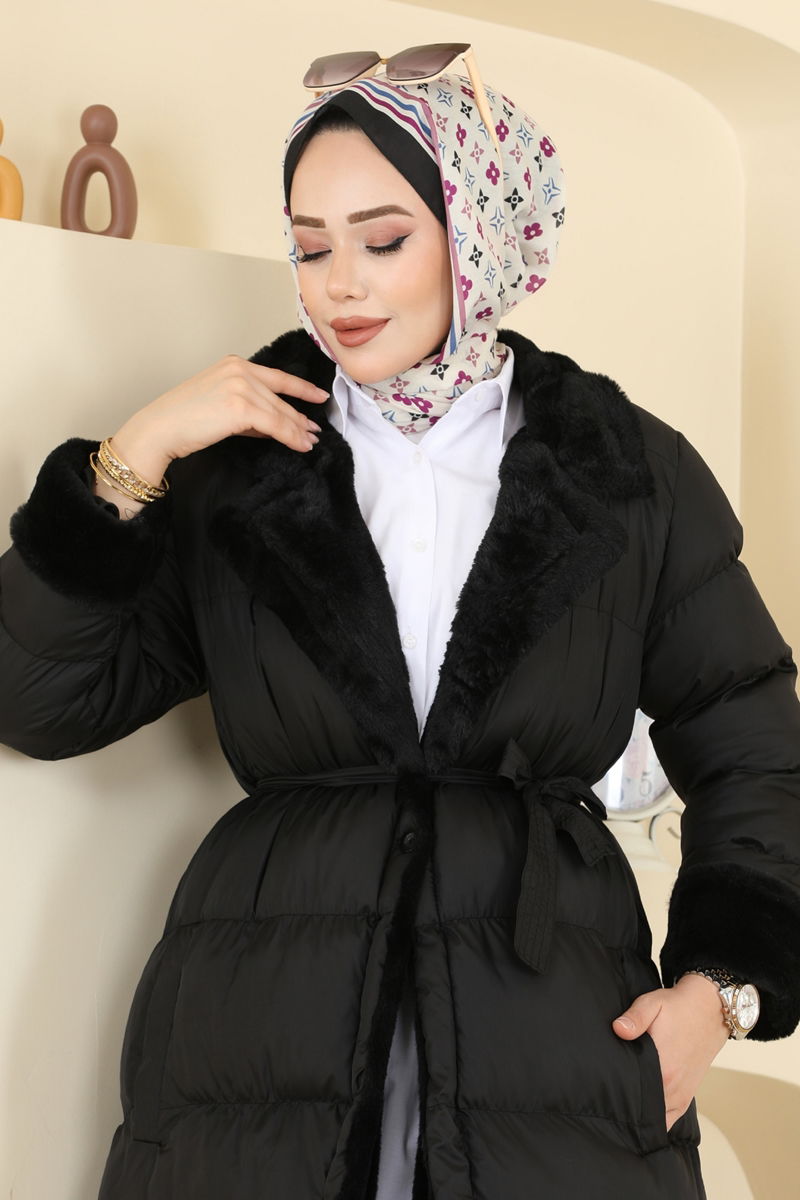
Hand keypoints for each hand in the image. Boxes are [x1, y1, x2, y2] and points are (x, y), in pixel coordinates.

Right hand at [92, 356, 329, 517]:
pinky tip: (300, 445)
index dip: (301, 388)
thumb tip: (273, 424)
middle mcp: (240, 370)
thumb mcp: (220, 403)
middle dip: (300, 417)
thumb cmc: (183, 419)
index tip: (319, 396)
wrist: (161, 428)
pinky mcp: (242, 407)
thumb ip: (247, 408)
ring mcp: (242, 386)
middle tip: (314, 431)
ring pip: (280, 412)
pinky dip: (291, 436)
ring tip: (310, 442)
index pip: (277, 377)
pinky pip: (275, 424)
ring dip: (298, 430)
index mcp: (234, 364)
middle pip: (280, 397)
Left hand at [612, 973, 729, 1130]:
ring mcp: (682, 1094)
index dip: (617, 1099)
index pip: (634, 1096)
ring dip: (642, 1117)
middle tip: (607, 1103)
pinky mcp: (687, 1095)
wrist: (710, 1010)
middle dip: (626, 1110)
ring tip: (622, 1110)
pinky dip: (658, 1121)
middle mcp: (673, 1087)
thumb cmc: (679, 1007)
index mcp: (663, 1068)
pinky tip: (643, 1115)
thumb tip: (618, 1029)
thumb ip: (634, 1018)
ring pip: (657, 1120)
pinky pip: (670, 1119)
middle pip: (644, 1111)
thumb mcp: (653, 1004)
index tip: (603, 1097)